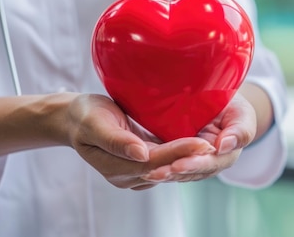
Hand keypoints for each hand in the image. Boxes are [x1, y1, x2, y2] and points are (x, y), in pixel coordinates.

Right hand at [64, 93, 217, 189]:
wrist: (75, 119)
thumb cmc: (84, 116)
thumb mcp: (95, 123)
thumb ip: (116, 140)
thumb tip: (141, 154)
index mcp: (115, 168)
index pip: (154, 162)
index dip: (179, 152)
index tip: (202, 143)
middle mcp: (127, 176)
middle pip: (165, 167)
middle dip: (191, 157)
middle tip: (218, 145)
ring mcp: (135, 173)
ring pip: (168, 167)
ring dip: (190, 158)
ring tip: (216, 145)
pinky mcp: (142, 164)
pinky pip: (165, 162)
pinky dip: (182, 154)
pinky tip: (200, 144)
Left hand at [142, 93, 256, 182]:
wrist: (221, 101)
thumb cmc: (233, 107)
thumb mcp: (242, 114)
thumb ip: (239, 131)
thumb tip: (223, 147)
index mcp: (226, 155)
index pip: (209, 163)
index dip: (193, 164)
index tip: (178, 164)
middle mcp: (210, 164)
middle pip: (192, 173)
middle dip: (173, 173)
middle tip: (155, 173)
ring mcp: (195, 163)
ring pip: (179, 173)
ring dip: (163, 174)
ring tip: (146, 173)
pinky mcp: (181, 157)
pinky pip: (170, 165)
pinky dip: (158, 167)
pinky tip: (144, 169)